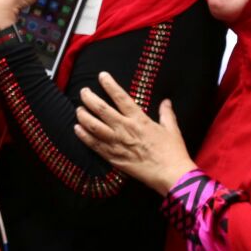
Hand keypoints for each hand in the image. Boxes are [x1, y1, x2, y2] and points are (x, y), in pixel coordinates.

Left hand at [75, 72, 195, 195]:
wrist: (171, 175)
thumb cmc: (173, 152)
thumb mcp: (172, 129)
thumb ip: (166, 113)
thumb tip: (166, 102)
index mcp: (139, 119)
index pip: (120, 97)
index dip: (109, 84)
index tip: (102, 76)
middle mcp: (125, 128)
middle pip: (101, 109)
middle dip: (89, 98)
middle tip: (83, 92)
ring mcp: (117, 143)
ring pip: (93, 126)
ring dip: (83, 116)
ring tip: (78, 110)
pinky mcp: (113, 157)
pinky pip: (94, 145)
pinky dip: (83, 136)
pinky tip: (77, 129)